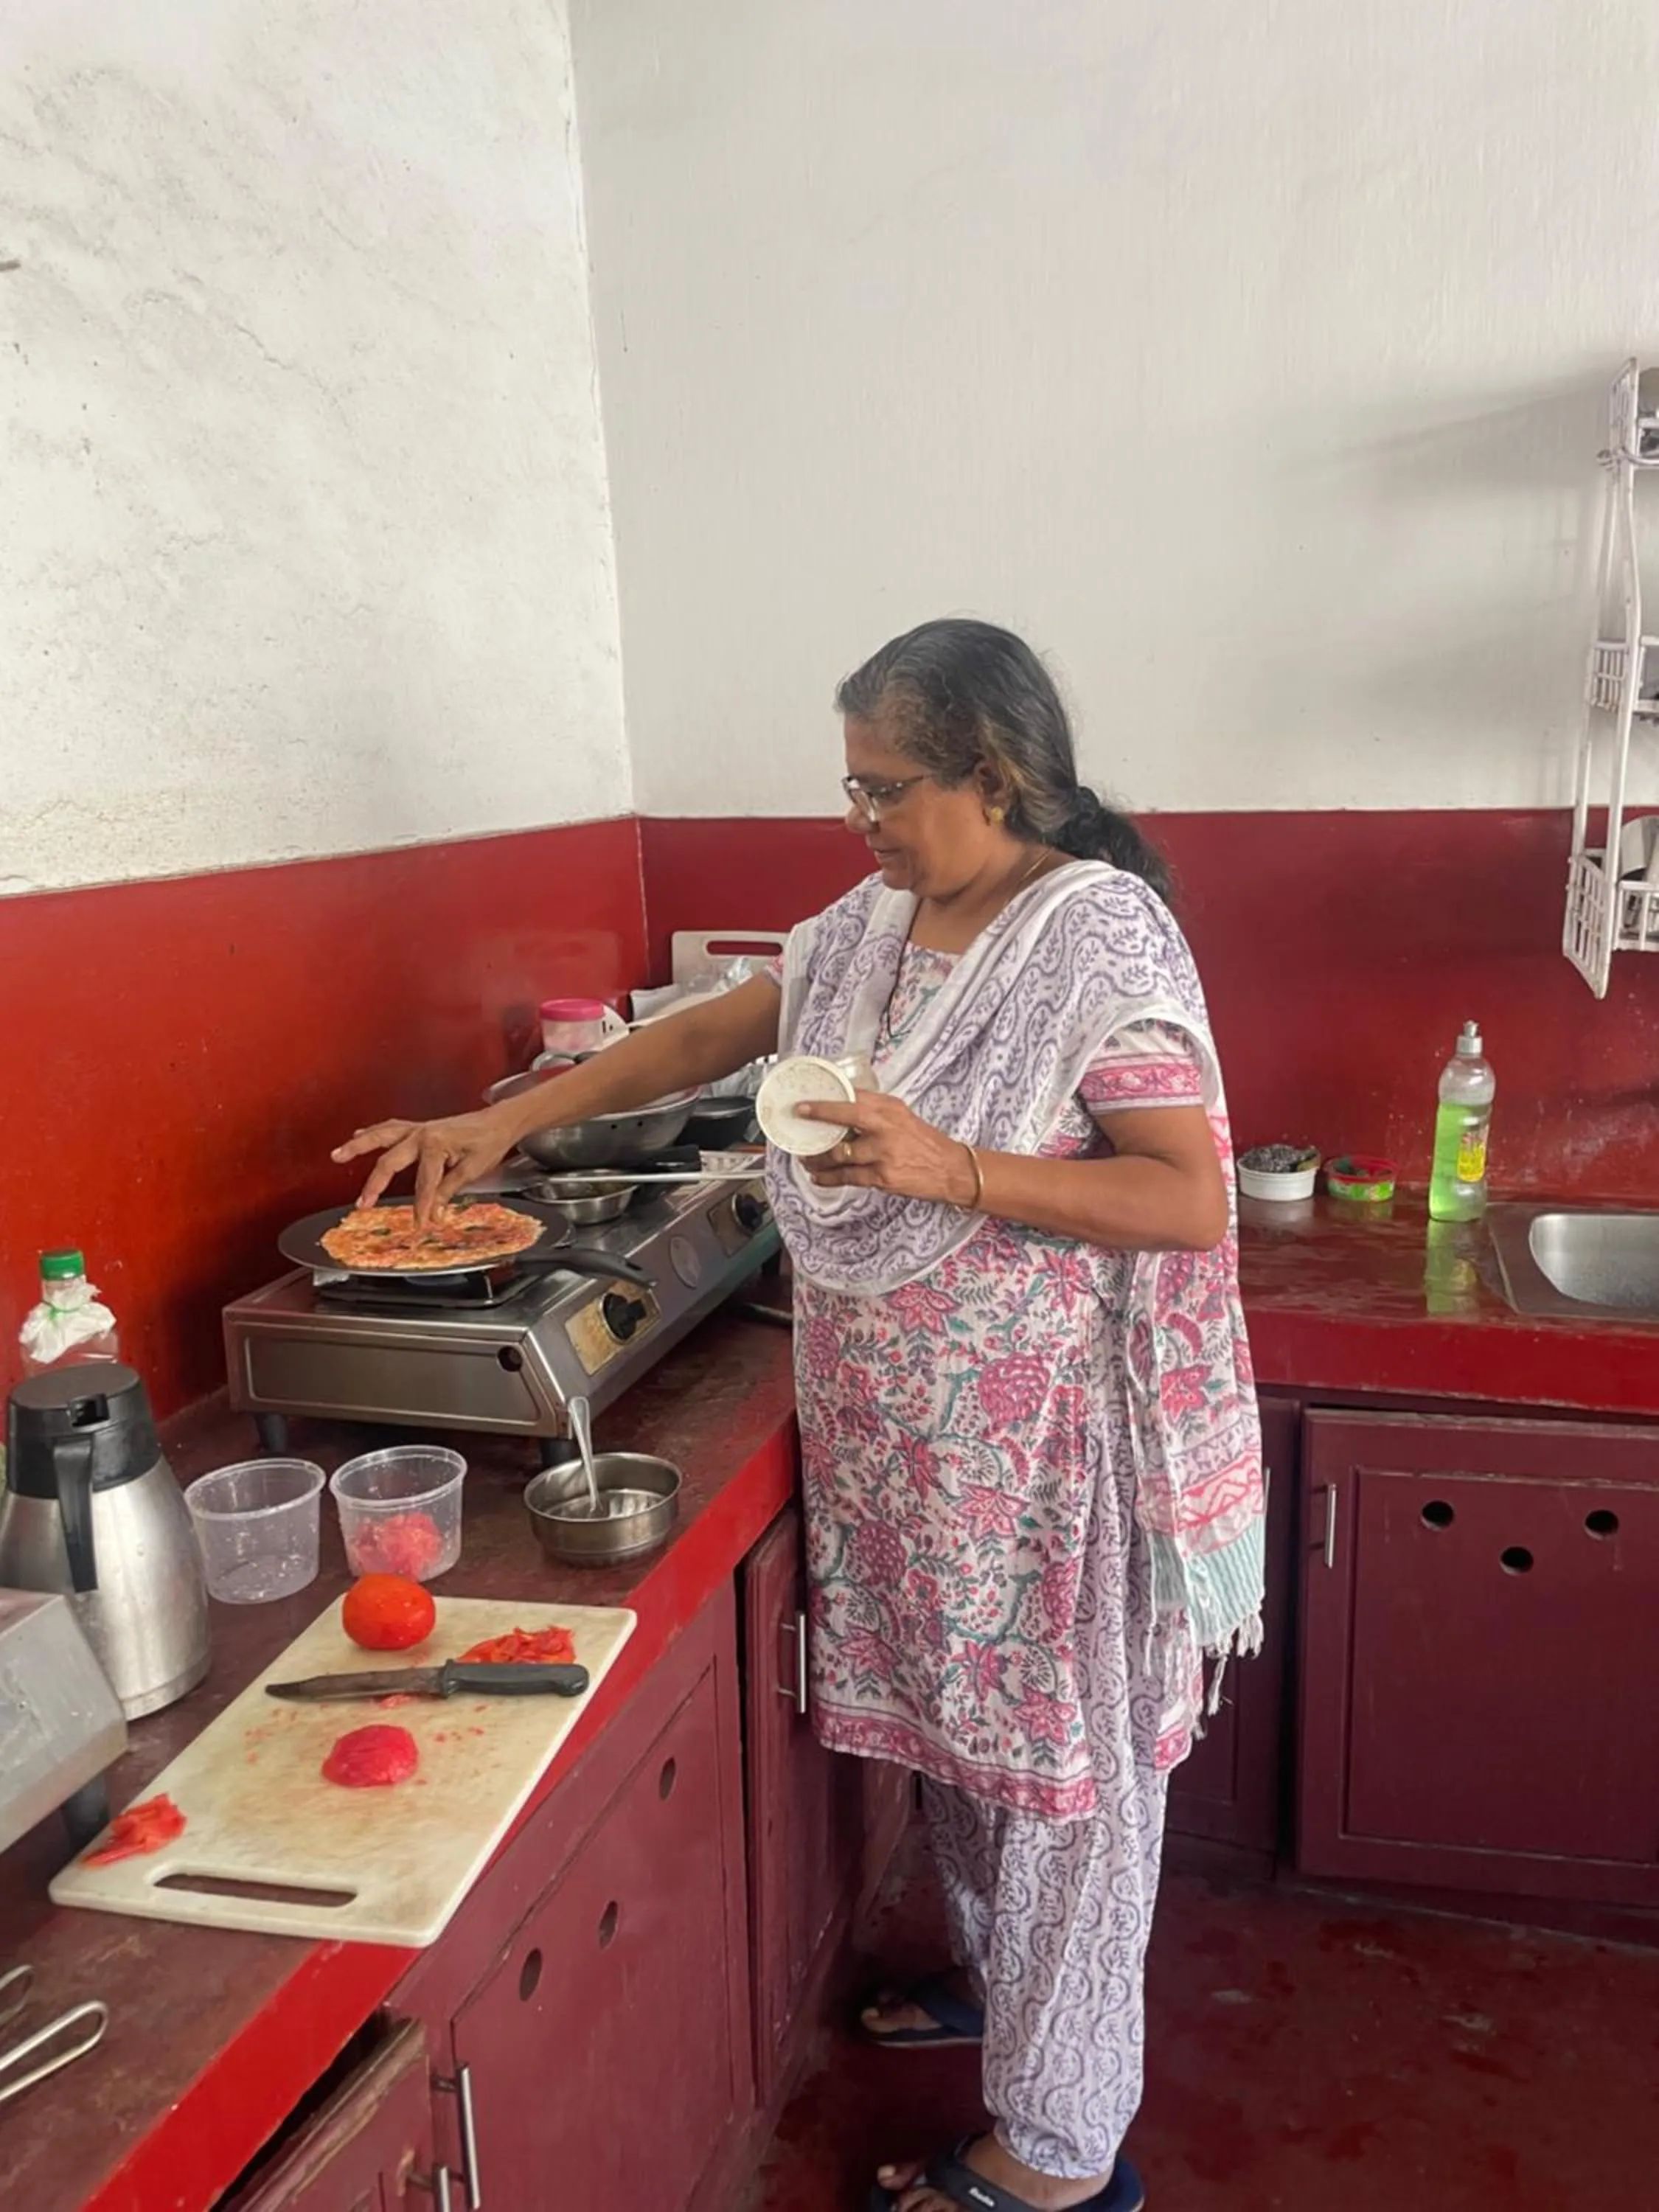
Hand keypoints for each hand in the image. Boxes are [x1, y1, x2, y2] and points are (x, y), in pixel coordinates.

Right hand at [331, 1106, 517, 1219]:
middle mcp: (422, 1134)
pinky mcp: (420, 1128)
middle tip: (362, 1204)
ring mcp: (419, 1129)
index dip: (421, 1206)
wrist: (500, 1120)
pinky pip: (390, 1129)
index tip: (419, 1224)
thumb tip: (435, 1213)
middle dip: (375, 1184)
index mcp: (436, 1144)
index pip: (424, 1183)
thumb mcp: (473, 1169)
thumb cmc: (490, 1141)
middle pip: (390, 1160)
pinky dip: (373, 1133)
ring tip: (337, 1156)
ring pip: (381, 1136)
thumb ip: (450, 1190)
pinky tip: (359, 1136)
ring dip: (358, 1146)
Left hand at [797, 1092, 978, 1206]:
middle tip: (797, 1124)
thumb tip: (844, 1103)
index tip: (803, 1105)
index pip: (852, 1099)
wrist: (950, 1169)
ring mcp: (883, 1153)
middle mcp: (886, 1127)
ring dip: (818, 1157)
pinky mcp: (882, 1176)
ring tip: (806, 1158)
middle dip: (817, 1121)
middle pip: (844, 1120)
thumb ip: (876, 1109)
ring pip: (840, 1153)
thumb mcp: (903, 1116)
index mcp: (889, 1109)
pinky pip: (848, 1177)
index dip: (825, 1103)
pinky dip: (829, 1178)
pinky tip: (818, 1177)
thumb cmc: (925, 1142)